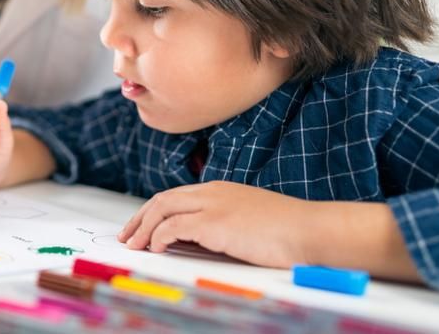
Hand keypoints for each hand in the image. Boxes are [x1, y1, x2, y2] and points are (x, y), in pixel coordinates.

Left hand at [118, 181, 311, 268]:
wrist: (311, 230)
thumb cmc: (289, 230)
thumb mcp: (249, 220)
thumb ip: (223, 223)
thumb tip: (199, 239)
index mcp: (220, 190)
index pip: (176, 197)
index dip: (154, 211)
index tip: (141, 227)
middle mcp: (212, 193)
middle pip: (162, 199)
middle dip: (140, 218)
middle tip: (127, 236)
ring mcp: (213, 205)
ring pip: (162, 209)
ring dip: (143, 228)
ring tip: (134, 245)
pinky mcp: (215, 223)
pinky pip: (173, 227)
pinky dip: (159, 236)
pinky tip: (155, 248)